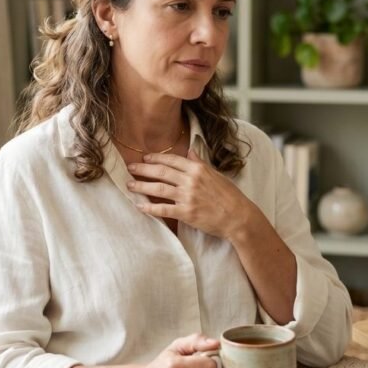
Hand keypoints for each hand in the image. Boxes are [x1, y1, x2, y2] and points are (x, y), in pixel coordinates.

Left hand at [126, 149, 252, 240]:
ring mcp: (188, 197)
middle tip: (130, 168)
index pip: (171, 160)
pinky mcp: (186, 213)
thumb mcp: (216, 174)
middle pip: (161, 172)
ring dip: (141, 186)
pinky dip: (149, 208)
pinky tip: (139, 206)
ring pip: (158, 189)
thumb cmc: (229, 195)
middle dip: (143, 169)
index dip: (156, 158)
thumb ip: (200, 163)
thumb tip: (190, 150)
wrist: (238, 216)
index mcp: (198, 169)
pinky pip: (163, 209)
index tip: (145, 157)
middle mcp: (191, 180)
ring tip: (130, 185)